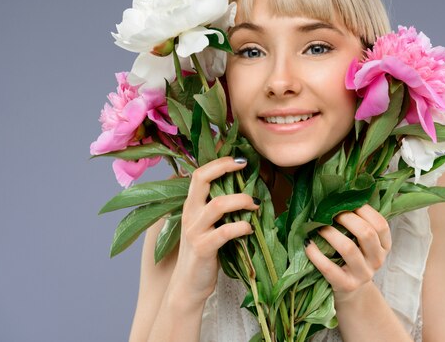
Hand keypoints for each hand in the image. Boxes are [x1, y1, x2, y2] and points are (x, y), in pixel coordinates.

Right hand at [169, 157, 259, 303]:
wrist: (189, 285)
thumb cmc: (204, 252)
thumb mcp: (207, 225)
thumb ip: (217, 207)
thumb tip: (243, 187)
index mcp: (191, 206)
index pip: (199, 174)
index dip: (219, 162)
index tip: (240, 159)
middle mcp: (190, 214)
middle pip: (201, 179)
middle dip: (224, 167)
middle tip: (244, 166)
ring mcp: (195, 231)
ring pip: (216, 205)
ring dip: (240, 200)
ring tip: (255, 204)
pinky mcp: (203, 249)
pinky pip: (224, 232)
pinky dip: (241, 227)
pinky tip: (250, 228)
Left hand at [304, 204, 391, 301]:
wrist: (351, 292)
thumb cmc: (353, 259)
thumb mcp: (363, 243)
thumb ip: (358, 223)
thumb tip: (339, 195)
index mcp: (384, 246)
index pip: (381, 224)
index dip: (364, 210)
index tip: (347, 202)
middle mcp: (377, 260)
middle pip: (366, 233)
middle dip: (347, 218)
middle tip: (331, 213)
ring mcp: (363, 274)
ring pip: (348, 248)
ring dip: (330, 233)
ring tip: (319, 227)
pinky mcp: (346, 285)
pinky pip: (329, 268)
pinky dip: (315, 254)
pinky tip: (308, 244)